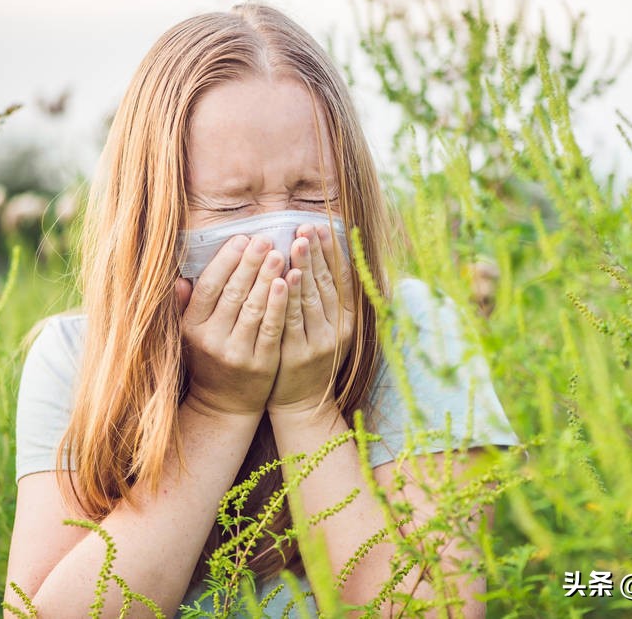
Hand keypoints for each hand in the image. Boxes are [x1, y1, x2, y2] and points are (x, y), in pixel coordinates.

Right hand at [175, 234, 287, 416]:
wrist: (224, 405)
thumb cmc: (209, 361)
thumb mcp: (189, 335)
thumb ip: (185, 306)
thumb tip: (179, 278)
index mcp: (192, 327)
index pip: (209, 286)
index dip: (226, 261)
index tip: (241, 238)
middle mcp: (212, 340)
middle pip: (233, 293)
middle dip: (249, 263)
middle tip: (265, 238)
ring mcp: (237, 353)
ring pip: (253, 308)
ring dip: (267, 277)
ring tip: (279, 253)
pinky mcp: (261, 363)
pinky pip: (271, 328)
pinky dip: (279, 304)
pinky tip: (288, 282)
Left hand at [267, 223, 354, 415]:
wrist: (302, 404)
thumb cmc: (313, 360)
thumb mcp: (331, 331)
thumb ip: (330, 298)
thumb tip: (329, 256)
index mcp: (348, 321)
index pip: (342, 279)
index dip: (333, 252)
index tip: (322, 227)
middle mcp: (338, 331)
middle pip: (326, 284)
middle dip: (316, 253)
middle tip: (306, 227)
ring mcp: (318, 343)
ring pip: (311, 299)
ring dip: (304, 268)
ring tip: (297, 242)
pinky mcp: (297, 355)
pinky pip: (291, 320)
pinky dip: (289, 298)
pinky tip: (283, 277)